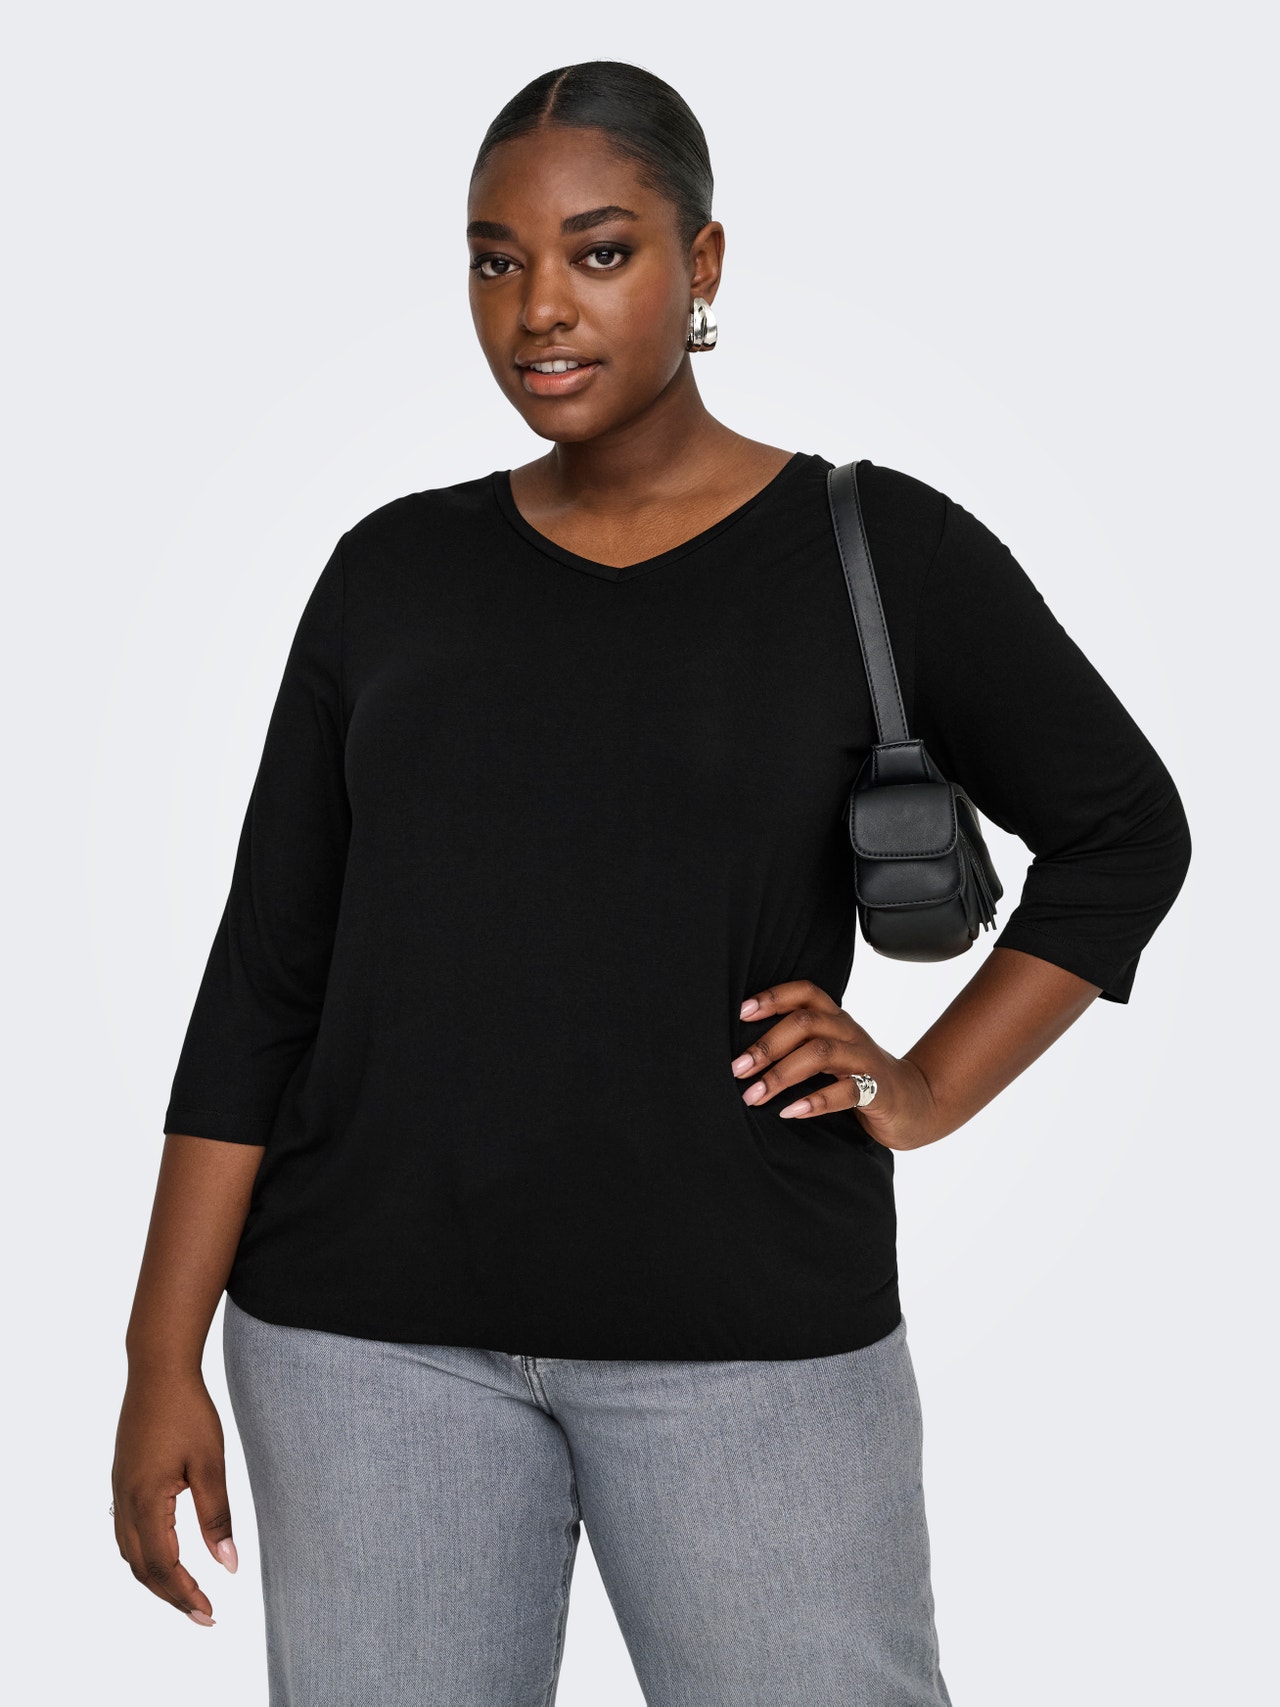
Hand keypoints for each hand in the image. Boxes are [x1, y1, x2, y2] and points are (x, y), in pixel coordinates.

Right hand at [111, 1368, 237, 1625]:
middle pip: (143, 1569)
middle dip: (172, 1596)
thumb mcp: (211, 1465)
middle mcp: (125, 1503)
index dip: (186, 1596)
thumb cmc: (188, 1412)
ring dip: (156, 1578)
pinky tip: (164, 1553)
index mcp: (147, 1504)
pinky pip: (126, 1532)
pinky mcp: (122, 1480)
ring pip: (130, 1553)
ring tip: (186, 1592)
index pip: (163, 1568)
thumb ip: (217, 1517)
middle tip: (203, 1614)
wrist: (158, 1371)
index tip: (210, 1615)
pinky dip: (145, 1555)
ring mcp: (120, 1491)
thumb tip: (229, 1565)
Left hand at [732, 979, 941, 1151]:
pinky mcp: (877, 1090)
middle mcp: (848, 1032)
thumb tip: (745, 1055)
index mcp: (835, 1019)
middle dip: (767, 1045)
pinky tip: (790, 1112)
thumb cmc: (858, 1076)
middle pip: (805, 1022)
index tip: (741, 1012)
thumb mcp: (829, 1053)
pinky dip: (814, 1101)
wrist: (913, 1102)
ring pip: (820, 1053)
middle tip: (738, 1069)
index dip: (773, 997)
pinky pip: (845, 1091)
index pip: (804, 993)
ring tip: (755, 1096)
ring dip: (781, 1074)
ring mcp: (863, 1060)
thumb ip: (798, 1045)